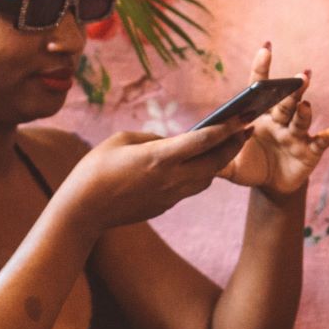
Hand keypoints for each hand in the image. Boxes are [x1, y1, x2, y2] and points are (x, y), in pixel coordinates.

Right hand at [65, 121, 249, 230]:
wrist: (83, 211)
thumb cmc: (95, 169)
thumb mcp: (121, 140)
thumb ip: (152, 138)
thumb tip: (171, 142)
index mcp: (160, 158)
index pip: (204, 141)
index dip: (227, 128)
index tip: (243, 117)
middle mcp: (171, 178)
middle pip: (216, 162)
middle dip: (234, 145)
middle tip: (246, 129)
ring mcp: (170, 196)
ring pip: (207, 179)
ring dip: (219, 162)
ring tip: (227, 145)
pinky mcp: (165, 206)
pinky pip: (190, 188)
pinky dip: (200, 175)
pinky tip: (198, 164)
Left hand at [219, 45, 328, 198]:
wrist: (271, 187)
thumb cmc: (250, 167)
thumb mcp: (230, 165)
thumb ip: (215, 157)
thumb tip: (193, 152)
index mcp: (259, 116)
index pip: (260, 89)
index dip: (262, 68)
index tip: (266, 47)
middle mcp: (280, 120)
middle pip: (285, 101)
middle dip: (292, 89)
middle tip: (298, 76)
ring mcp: (296, 134)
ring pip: (301, 118)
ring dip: (306, 110)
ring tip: (306, 103)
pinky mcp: (309, 151)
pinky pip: (319, 142)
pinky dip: (327, 136)